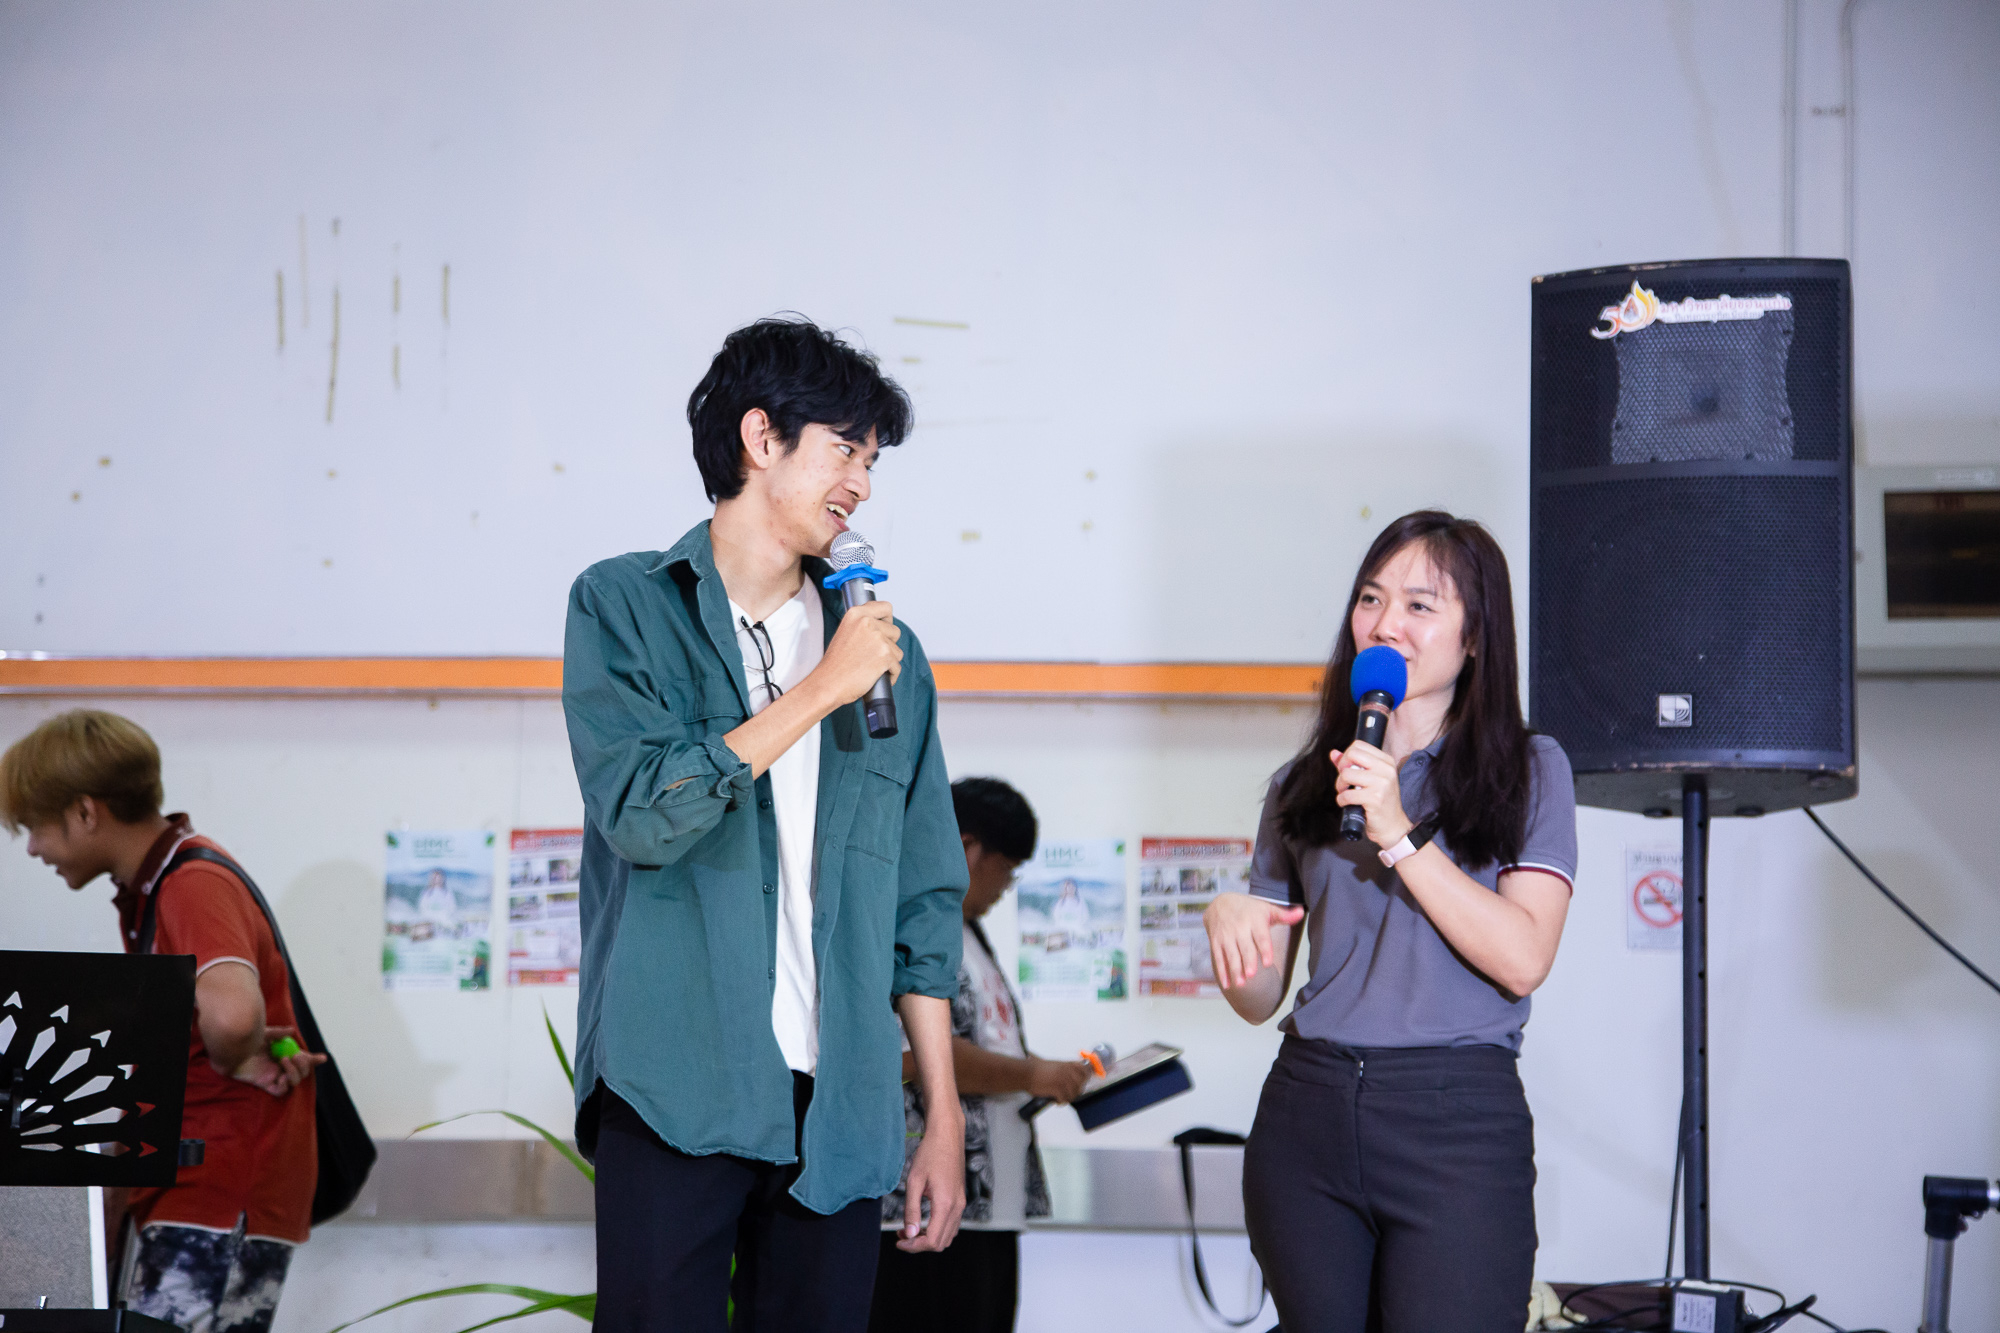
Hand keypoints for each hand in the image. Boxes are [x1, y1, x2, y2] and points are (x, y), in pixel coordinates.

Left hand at [223, 1026, 326, 1097]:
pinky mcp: (265, 1084)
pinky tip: (281, 1076)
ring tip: (285, 1060)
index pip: (302, 1059)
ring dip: (295, 1072)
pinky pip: (280, 1090)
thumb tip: (292, 1032)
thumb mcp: (265, 1033)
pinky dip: (285, 1085)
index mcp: (283, 1054)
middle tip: (297, 1055)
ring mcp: (274, 1076)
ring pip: (294, 1081)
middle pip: (302, 1072)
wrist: (231, 1051)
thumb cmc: (245, 1042)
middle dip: (305, 1065)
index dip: (313, 1060)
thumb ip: (279, 1033)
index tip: (322, 1058)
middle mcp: (280, 1067)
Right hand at [813, 601, 902, 706]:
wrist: (828, 684)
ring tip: (870, 667)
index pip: (885, 608)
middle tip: (871, 656)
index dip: (887, 621)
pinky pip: (897, 666)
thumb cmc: (835, 665)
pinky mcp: (885, 655)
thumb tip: (882, 627)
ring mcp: (877, 638)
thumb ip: (863, 626)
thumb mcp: (845, 633)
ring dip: (888, 661)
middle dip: (888, 645)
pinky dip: (890, 675)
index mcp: (856, 614)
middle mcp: (867, 622)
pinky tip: (875, 677)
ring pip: (897, 651)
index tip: (884, 630)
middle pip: (895, 631)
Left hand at [897, 1107, 965, 1252]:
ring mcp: (961, 1204)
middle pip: (941, 1243)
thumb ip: (911, 1210)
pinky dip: (937, 1230)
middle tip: (901, 1235)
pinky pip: (952, 1225)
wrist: (947, 1135)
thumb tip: (909, 1234)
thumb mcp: (914, 1181)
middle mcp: (957, 1207)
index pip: (932, 1241)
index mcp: (945, 1204)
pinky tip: (923, 1221)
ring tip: (909, 1229)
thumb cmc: (929, 1154)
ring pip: (948, 1236)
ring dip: (929, 1238)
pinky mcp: (960, 1199)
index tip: (898, 1241)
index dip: (914, 1246)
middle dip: (919, 1244)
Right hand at [1026, 1057, 1089, 1103]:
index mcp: (1066, 1065)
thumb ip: (1065, 1069)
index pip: (1084, 1069)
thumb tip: (1073, 1076)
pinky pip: (1065, 1099)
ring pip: (1074, 1093)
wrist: (1026, 1073)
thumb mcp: (1054, 1065)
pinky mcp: (1057, 1089)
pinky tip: (1057, 1101)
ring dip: (1068, 1098)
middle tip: (1070, 1094)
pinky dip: (1061, 1102)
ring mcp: (1062, 1080)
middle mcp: (1066, 1072)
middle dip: (1077, 1090)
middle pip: (1081, 1084)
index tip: (1083, 1081)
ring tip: (1062, 1099)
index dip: (1086, 1076)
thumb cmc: (1037, 1069)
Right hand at [1204, 892, 1305, 988]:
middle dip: (1247, 961)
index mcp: (1254, 920)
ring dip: (1235, 969)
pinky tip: (1227, 984)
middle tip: (1251, 974)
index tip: (1267, 962)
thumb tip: (1302, 912)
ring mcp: (1226, 936)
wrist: (1220, 903)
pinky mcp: (1216, 942)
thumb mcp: (1266, 909)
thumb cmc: (1249, 910)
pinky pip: (1218, 957)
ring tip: (1240, 983)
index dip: (1264, 949)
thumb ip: (1284, 915)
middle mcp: (1239, 928)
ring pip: (1231, 954)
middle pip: (1245, 947)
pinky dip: (1221, 971)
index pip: (1261, 936)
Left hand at [1331, 740, 1412, 847]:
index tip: (1346, 769)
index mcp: (1386, 761)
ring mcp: (1382, 784)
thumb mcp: (1370, 779)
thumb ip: (1351, 765)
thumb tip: (1333, 753)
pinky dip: (1341, 800)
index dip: (1346, 756)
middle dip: (1342, 768)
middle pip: (1352, 754)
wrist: (1393, 825)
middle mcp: (1386, 769)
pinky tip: (1346, 803)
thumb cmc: (1380, 802)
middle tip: (1344, 781)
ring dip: (1340, 786)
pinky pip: (1347, 794)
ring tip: (1345, 793)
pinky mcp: (1375, 799)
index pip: (1359, 745)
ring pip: (1347, 774)